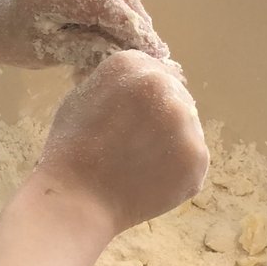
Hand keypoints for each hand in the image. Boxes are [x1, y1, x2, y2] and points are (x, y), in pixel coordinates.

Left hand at [0, 0, 170, 69]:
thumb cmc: (8, 39)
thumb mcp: (46, 52)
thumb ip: (87, 47)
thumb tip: (127, 52)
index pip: (106, 6)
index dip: (133, 31)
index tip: (153, 55)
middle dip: (138, 24)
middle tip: (157, 54)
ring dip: (131, 15)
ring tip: (144, 45)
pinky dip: (116, 5)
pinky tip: (124, 29)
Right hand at [36, 50, 208, 235]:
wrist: (77, 199)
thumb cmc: (69, 151)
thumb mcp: (81, 98)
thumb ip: (117, 84)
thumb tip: (140, 86)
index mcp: (130, 66)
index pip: (156, 71)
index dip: (146, 98)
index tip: (133, 118)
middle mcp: (163, 86)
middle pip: (175, 97)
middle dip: (161, 118)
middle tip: (135, 146)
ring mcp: (185, 122)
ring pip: (187, 129)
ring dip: (172, 144)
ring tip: (141, 165)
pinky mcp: (198, 157)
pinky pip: (193, 160)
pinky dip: (177, 172)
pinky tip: (151, 180)